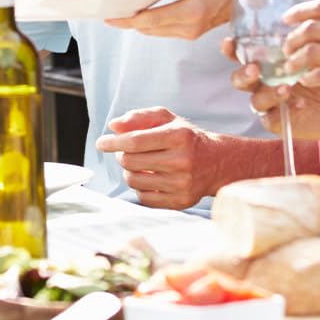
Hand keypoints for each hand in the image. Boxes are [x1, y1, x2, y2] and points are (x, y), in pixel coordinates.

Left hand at [95, 108, 223, 210]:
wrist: (217, 163)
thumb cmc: (186, 138)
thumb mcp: (167, 119)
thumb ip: (139, 117)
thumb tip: (113, 126)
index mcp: (179, 136)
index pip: (136, 141)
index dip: (114, 142)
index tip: (102, 143)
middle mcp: (182, 161)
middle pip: (131, 162)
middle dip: (122, 155)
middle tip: (127, 152)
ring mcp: (182, 184)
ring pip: (134, 180)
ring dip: (129, 171)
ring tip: (139, 164)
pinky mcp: (181, 202)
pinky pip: (144, 197)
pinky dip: (140, 187)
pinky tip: (149, 177)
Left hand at [107, 0, 252, 38]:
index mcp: (195, 10)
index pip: (153, 19)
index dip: (129, 18)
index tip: (109, 15)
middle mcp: (192, 26)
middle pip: (149, 29)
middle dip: (125, 22)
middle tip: (103, 12)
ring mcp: (192, 31)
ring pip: (154, 32)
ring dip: (134, 24)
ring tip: (114, 12)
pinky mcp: (192, 31)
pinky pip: (163, 30)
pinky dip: (147, 23)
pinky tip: (135, 13)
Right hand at [225, 36, 319, 144]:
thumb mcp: (317, 52)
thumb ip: (306, 40)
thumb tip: (304, 22)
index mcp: (264, 62)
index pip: (240, 55)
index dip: (230, 50)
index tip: (229, 42)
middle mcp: (261, 82)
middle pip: (239, 80)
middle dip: (243, 74)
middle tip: (255, 69)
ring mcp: (268, 103)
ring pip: (255, 101)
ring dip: (268, 93)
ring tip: (287, 88)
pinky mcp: (276, 121)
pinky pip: (270, 119)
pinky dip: (283, 110)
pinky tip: (300, 103)